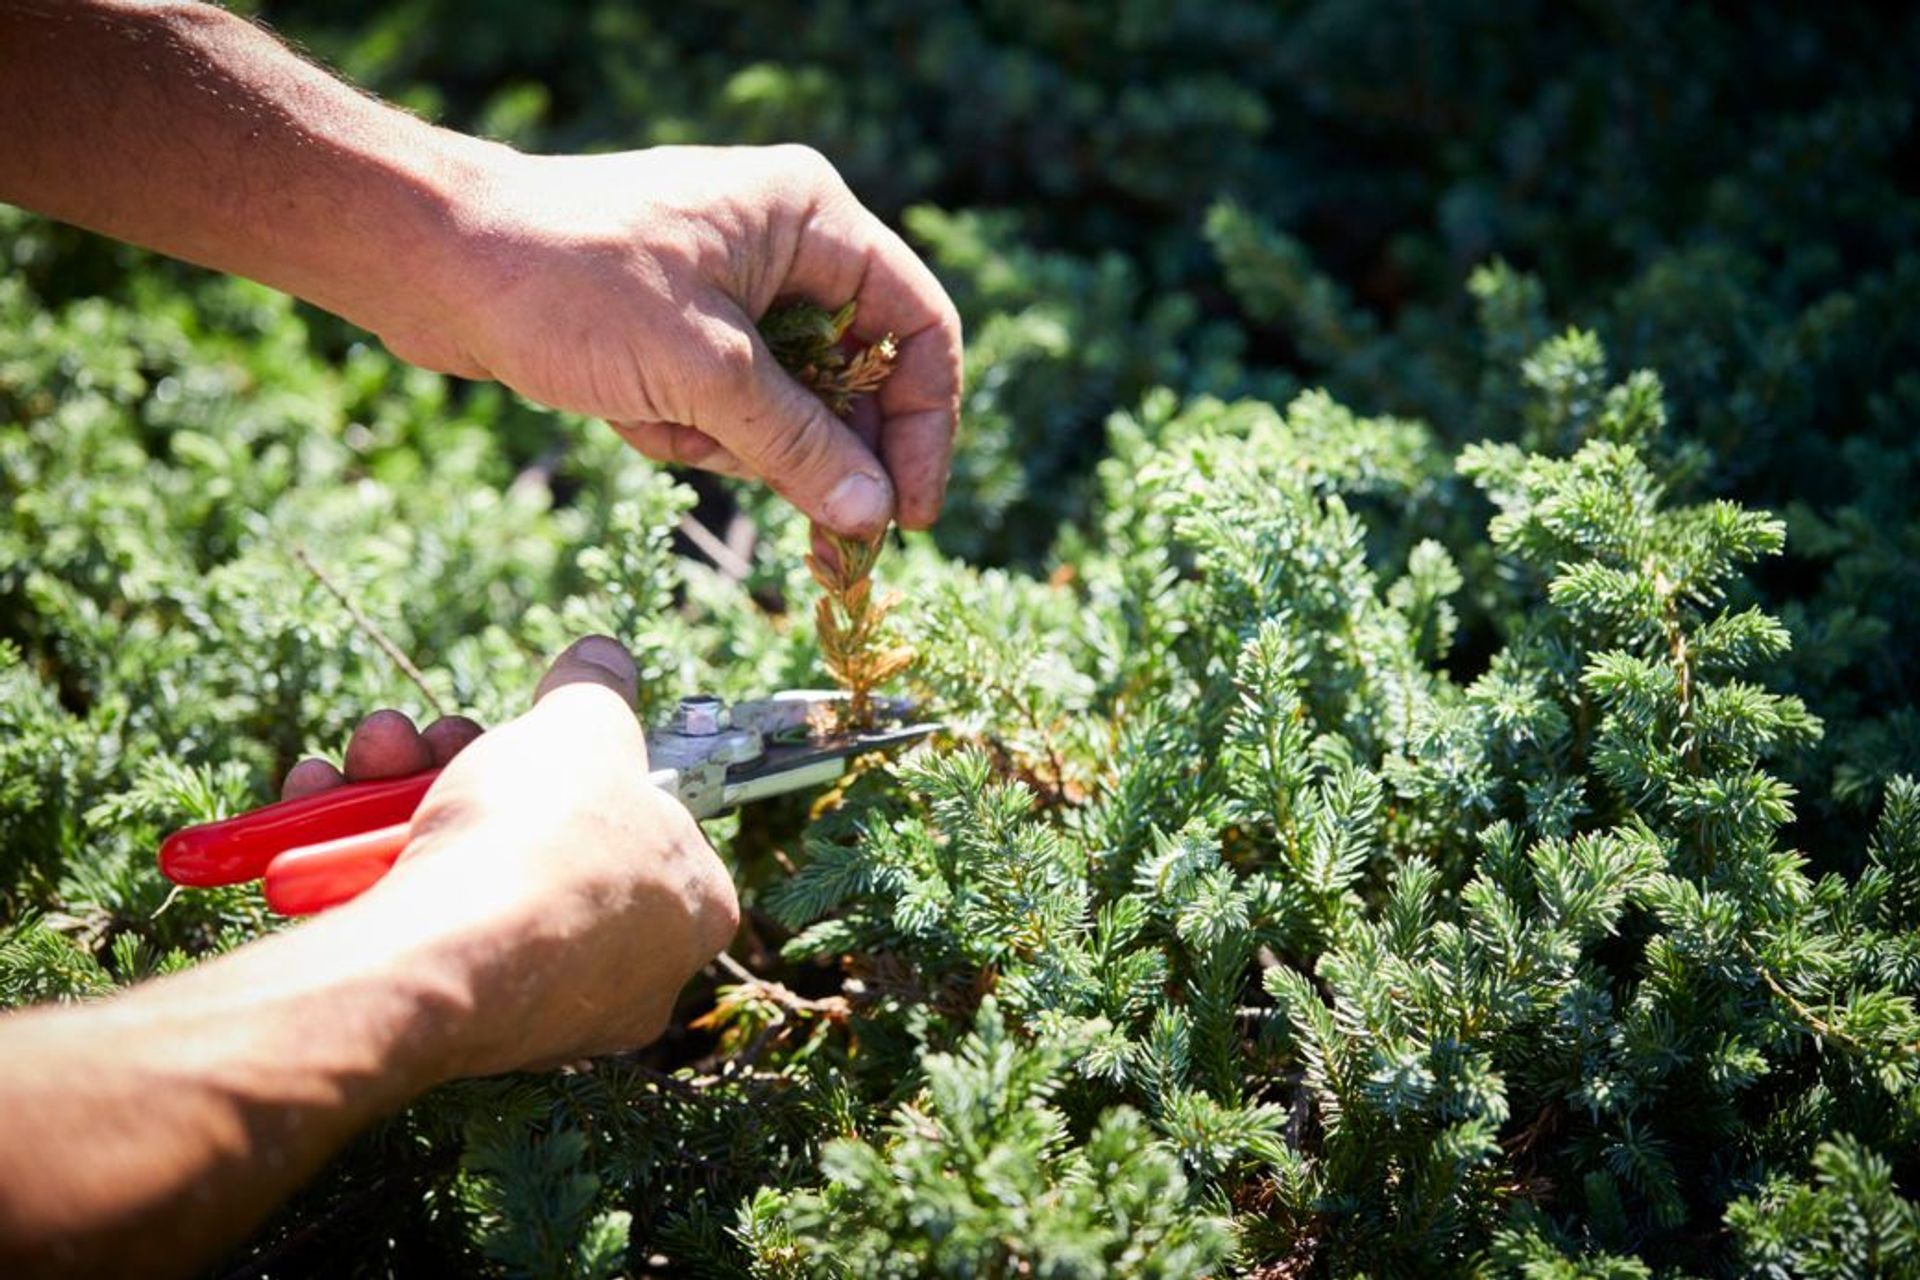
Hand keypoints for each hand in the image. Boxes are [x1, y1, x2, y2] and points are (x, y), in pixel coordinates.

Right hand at [286, 636, 738, 1074]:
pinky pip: (410, 929)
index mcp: (688, 912)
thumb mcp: (583, 728)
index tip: (542, 733)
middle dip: (467, 769)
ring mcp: (535, 1011)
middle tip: (432, 736)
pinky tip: (317, 807)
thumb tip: (604, 656)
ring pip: (465, 879)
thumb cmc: (542, 840)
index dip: (593, 769)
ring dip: (398, 797)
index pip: (653, 829)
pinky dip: (353, 863)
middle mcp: (625, 975)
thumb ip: (596, 691)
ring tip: (370, 756)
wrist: (440, 960)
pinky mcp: (443, 1027)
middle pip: (543, 844)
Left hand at [385, 144, 963, 539]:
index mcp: (810, 219)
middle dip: (821, 452)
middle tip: (822, 545)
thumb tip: (873, 513)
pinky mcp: (686, 331)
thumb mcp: (699, 372)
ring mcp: (734, 290)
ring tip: (666, 427)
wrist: (431, 264)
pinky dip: (690, 433)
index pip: (917, 325)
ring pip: (790, 405)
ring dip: (736, 443)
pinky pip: (729, 408)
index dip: (925, 424)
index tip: (911, 513)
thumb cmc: (567, 284)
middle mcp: (785, 247)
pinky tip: (632, 418)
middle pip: (859, 376)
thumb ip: (797, 444)